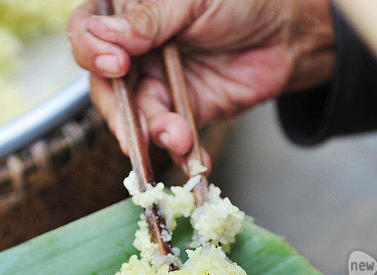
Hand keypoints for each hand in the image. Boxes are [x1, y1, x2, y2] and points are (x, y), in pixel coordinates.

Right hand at [67, 0, 335, 161]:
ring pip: (135, 118)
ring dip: (153, 133)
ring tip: (177, 137)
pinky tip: (193, 156)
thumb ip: (149, 17)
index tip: (116, 63)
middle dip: (119, 110)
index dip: (91, 50)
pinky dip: (180, 151)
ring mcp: (156, 86)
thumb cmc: (240, 1)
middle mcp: (134, 53)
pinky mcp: (181, 115)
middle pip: (104, 86)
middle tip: (136, 121)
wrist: (288, 35)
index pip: (87, 32)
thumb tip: (106, 37)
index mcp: (129, 15)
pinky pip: (170, 139)